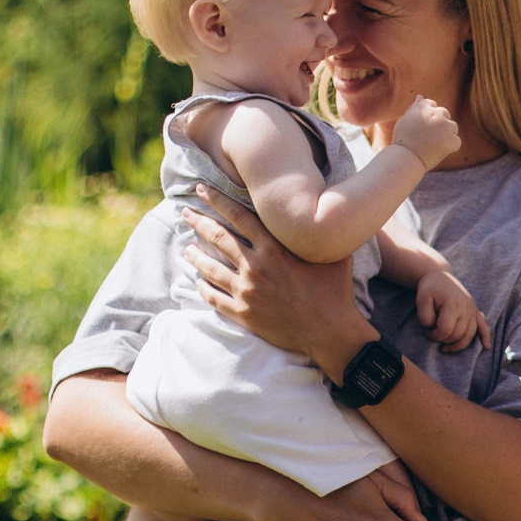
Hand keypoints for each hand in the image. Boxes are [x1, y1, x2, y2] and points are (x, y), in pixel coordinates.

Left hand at [185, 189, 377, 373]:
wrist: (330, 331)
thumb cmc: (335, 290)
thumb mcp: (332, 253)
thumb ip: (319, 232)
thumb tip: (324, 208)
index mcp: (274, 248)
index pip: (238, 216)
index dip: (217, 200)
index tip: (201, 189)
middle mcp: (256, 266)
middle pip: (218, 237)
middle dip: (198, 221)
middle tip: (185, 212)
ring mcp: (247, 291)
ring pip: (210, 268)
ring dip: (195, 255)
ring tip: (187, 248)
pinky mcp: (243, 314)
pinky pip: (214, 298)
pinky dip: (203, 288)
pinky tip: (198, 282)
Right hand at [393, 96, 461, 168]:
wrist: (405, 158)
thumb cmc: (402, 142)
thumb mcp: (404, 121)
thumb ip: (414, 108)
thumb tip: (420, 96)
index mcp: (423, 107)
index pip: (432, 104)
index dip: (429, 117)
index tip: (423, 128)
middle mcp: (436, 113)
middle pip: (445, 114)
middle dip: (440, 124)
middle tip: (428, 138)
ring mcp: (445, 126)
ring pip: (453, 127)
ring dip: (447, 135)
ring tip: (433, 145)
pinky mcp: (452, 139)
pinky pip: (456, 141)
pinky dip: (450, 148)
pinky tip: (438, 152)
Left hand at [416, 271, 491, 351]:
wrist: (440, 276)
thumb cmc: (430, 289)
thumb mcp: (421, 299)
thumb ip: (425, 316)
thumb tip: (434, 327)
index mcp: (453, 304)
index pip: (445, 329)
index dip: (434, 335)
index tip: (428, 331)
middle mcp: (466, 308)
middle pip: (457, 335)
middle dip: (443, 339)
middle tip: (433, 333)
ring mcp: (472, 310)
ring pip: (469, 336)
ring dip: (457, 345)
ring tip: (445, 347)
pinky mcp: (475, 312)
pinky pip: (484, 326)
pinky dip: (486, 337)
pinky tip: (486, 347)